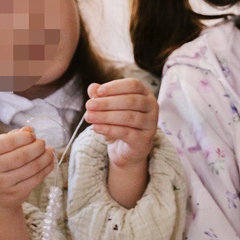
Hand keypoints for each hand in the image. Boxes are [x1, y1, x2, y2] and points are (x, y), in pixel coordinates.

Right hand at [0, 126, 53, 239]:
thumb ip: (11, 138)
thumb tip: (29, 130)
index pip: (8, 142)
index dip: (25, 137)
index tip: (32, 135)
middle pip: (22, 155)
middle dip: (38, 147)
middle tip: (42, 143)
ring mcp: (2, 184)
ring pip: (32, 167)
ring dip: (46, 157)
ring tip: (49, 151)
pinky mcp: (15, 194)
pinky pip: (36, 179)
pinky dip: (47, 168)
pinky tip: (50, 162)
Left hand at [85, 78, 157, 207]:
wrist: (126, 154)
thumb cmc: (117, 126)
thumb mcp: (108, 110)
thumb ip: (101, 98)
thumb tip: (91, 87)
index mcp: (146, 97)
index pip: (133, 86)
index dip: (114, 87)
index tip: (95, 92)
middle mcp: (153, 109)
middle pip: (130, 101)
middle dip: (107, 103)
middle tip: (87, 107)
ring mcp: (150, 126)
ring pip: (128, 116)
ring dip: (106, 115)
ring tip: (88, 117)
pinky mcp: (144, 142)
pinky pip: (126, 133)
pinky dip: (109, 129)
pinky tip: (95, 128)